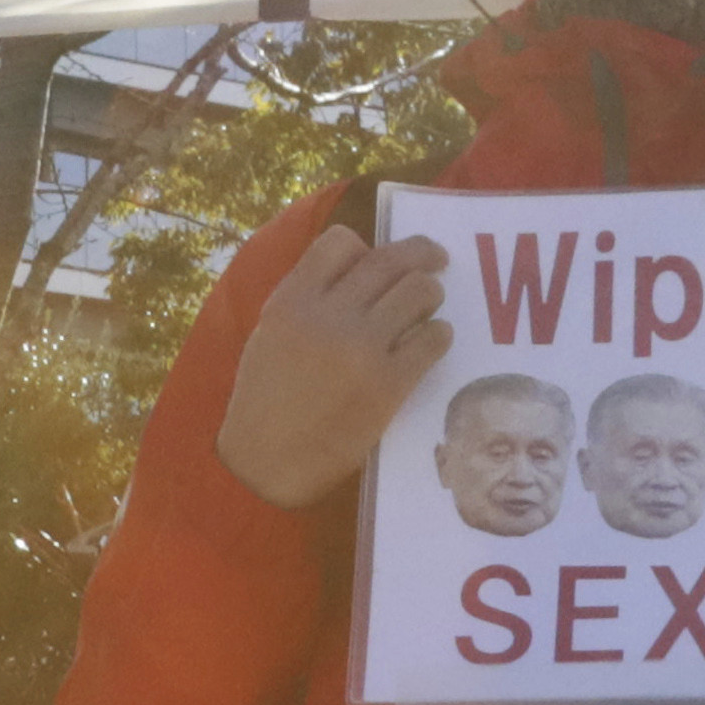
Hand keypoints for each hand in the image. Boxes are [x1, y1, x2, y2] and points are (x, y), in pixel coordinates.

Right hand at [214, 227, 453, 509]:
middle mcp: (328, 315)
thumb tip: (359, 271)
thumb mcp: (271, 333)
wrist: (267, 462)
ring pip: (419, 291)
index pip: (341, 242)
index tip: (378, 260)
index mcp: (292, 300)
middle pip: (389, 261)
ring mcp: (360, 348)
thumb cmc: (266, 399)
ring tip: (430, 306)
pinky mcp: (388, 383)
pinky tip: (432, 342)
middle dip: (421, 254)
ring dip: (431, 294)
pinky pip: (432, 339)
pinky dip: (438, 335)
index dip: (366, 248)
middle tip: (436, 259)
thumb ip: (307, 298)